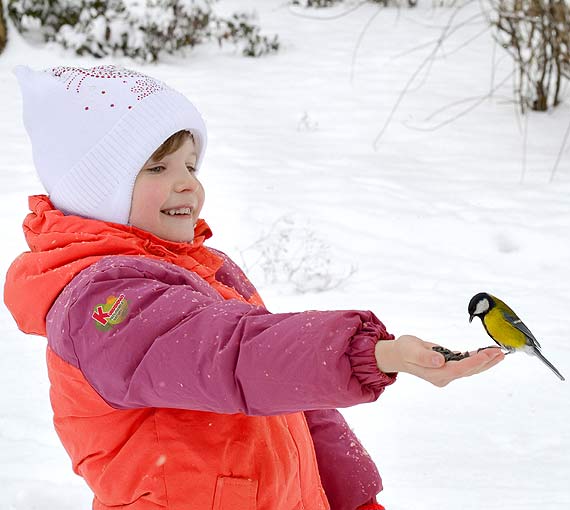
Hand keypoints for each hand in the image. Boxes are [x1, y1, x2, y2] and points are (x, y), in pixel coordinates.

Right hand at [374, 335, 503, 386]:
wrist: (398, 354)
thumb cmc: (403, 350)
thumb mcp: (410, 350)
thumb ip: (424, 356)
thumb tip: (439, 361)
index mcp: (436, 374)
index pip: (459, 369)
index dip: (474, 362)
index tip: (487, 354)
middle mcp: (443, 376)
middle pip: (469, 371)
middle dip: (485, 362)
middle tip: (500, 351)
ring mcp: (446, 373)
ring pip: (470, 369)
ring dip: (485, 361)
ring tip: (499, 352)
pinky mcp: (448, 368)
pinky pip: (466, 364)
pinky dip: (476, 358)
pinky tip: (486, 353)